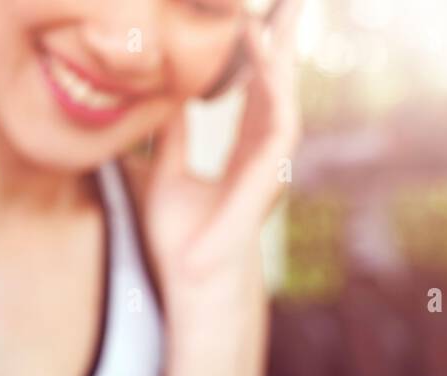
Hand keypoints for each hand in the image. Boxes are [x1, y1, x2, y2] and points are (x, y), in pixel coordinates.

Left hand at [138, 0, 302, 291]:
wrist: (191, 277)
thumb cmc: (180, 239)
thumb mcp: (164, 171)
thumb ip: (170, 136)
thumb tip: (161, 100)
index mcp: (244, 153)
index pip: (256, 91)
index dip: (257, 53)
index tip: (253, 14)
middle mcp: (265, 153)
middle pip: (279, 84)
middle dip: (284, 39)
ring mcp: (273, 161)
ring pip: (285, 92)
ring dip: (281, 48)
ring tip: (277, 7)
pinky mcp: (273, 170)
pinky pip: (280, 115)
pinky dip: (273, 80)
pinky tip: (262, 47)